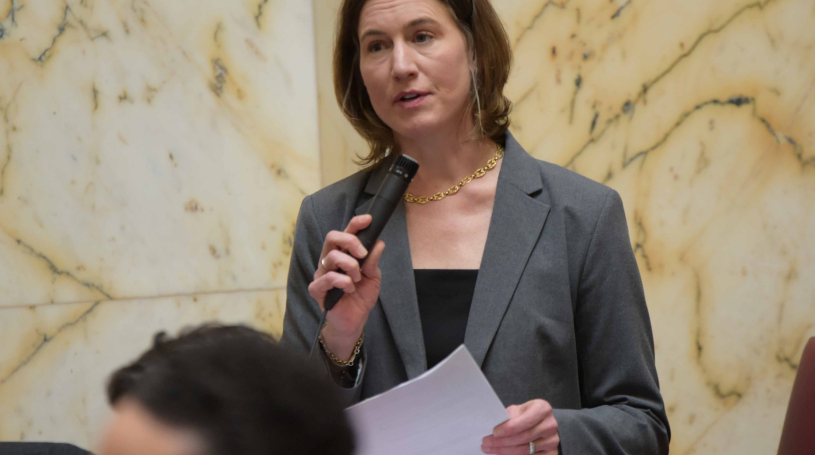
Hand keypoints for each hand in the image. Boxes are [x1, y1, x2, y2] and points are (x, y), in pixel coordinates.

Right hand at [308, 214, 384, 358]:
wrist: (355, 320)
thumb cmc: (361, 296)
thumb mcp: (373, 277)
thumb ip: (373, 261)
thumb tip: (378, 242)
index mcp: (343, 254)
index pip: (346, 233)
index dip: (355, 224)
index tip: (368, 219)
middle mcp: (329, 261)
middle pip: (331, 237)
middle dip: (350, 240)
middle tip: (362, 253)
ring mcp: (321, 274)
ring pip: (331, 257)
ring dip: (350, 266)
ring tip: (357, 279)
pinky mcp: (317, 289)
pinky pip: (327, 278)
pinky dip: (343, 282)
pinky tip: (350, 289)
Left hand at [481, 400, 558, 454]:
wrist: (542, 424)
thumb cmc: (526, 415)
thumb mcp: (519, 410)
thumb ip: (509, 416)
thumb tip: (494, 425)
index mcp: (543, 409)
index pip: (524, 421)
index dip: (508, 428)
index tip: (494, 432)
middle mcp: (550, 425)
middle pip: (523, 437)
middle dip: (502, 442)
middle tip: (486, 442)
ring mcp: (552, 441)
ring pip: (525, 450)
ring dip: (505, 451)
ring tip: (490, 448)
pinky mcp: (551, 453)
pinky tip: (503, 454)